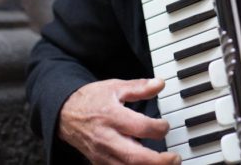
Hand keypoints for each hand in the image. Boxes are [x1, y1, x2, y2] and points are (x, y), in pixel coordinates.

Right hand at [58, 78, 180, 164]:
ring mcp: (102, 154)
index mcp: (112, 117)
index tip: (165, 125)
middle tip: (175, 158)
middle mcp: (107, 138)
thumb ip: (139, 87)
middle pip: (134, 156)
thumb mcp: (115, 87)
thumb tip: (160, 84)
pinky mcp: (99, 163)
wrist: (65, 114)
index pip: (140, 127)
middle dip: (158, 161)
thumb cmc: (92, 100)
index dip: (158, 128)